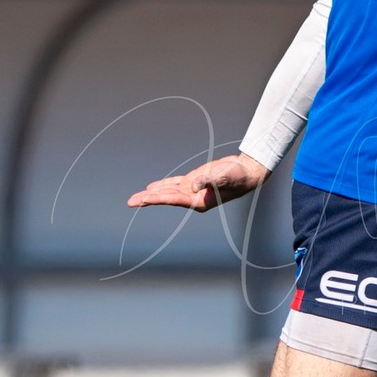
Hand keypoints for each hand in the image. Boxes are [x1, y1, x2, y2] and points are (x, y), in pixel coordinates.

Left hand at [127, 153, 268, 212]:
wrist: (246, 173)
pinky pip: (174, 185)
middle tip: (129, 202)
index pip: (172, 199)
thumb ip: (207, 181)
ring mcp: (193, 190)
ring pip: (167, 191)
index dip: (156, 199)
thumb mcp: (222, 178)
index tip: (141, 200)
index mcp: (198, 201)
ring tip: (136, 198)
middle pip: (165, 198)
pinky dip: (163, 185)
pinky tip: (153, 187)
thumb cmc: (237, 177)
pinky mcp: (195, 182)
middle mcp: (193, 198)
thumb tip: (192, 186)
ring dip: (152, 194)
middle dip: (148, 199)